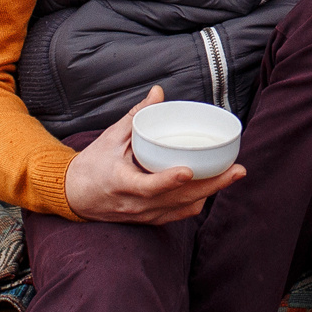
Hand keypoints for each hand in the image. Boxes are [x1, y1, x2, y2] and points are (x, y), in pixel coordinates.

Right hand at [62, 86, 244, 222]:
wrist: (74, 196)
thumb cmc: (93, 164)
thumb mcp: (111, 137)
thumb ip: (137, 115)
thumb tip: (158, 91)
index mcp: (120, 183)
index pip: (148, 187)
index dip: (169, 180)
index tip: (189, 170)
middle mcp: (134, 204)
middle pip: (179, 199)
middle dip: (212, 186)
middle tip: (237, 170)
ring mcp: (144, 215)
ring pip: (183, 208)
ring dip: (210, 193)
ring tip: (231, 175)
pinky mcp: (149, 220)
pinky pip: (179, 214)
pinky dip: (197, 201)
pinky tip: (212, 188)